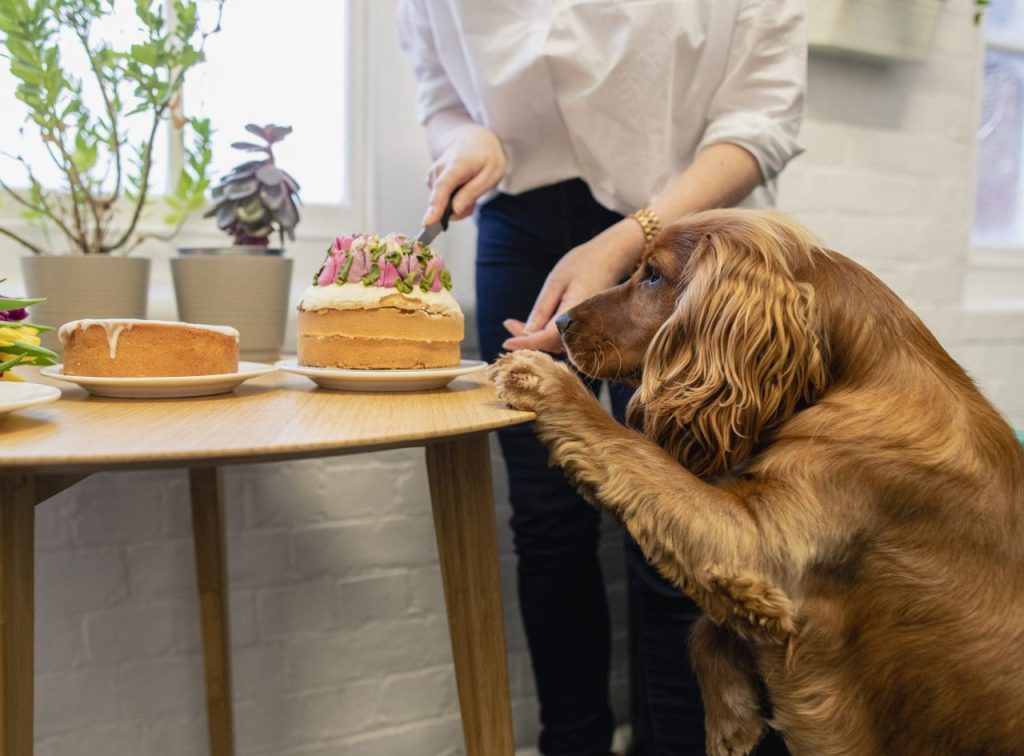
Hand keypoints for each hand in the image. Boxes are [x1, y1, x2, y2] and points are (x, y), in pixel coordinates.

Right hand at [423, 123, 505, 225]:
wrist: (475, 139)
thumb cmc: (486, 157)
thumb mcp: (490, 175)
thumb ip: (472, 192)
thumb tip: (455, 210)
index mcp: (457, 165)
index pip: (443, 188)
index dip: (435, 207)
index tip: (428, 222)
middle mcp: (440, 168)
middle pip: (441, 201)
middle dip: (457, 210)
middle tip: (473, 203)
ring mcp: (433, 173)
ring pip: (441, 202)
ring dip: (456, 204)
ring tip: (469, 191)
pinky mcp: (431, 178)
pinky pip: (440, 198)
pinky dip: (451, 200)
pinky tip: (460, 190)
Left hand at [502, 220, 645, 352]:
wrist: (613, 255)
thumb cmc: (584, 263)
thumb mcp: (556, 282)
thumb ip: (542, 309)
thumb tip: (527, 333)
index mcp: (576, 313)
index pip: (546, 338)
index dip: (525, 343)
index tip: (505, 343)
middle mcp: (585, 326)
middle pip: (551, 344)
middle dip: (527, 339)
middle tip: (508, 324)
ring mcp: (588, 327)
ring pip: (557, 343)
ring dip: (535, 337)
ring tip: (514, 323)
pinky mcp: (587, 326)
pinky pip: (565, 337)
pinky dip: (546, 334)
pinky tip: (533, 324)